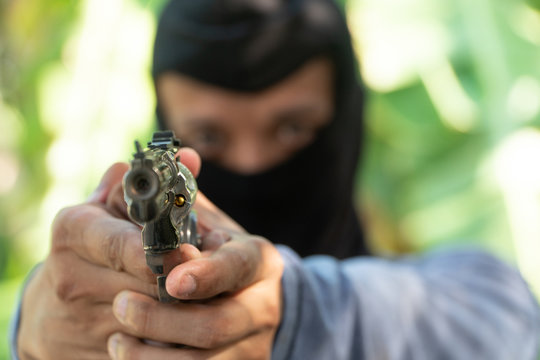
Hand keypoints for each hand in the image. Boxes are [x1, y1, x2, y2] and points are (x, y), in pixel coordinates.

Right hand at [16, 149, 201, 359]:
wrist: (51, 312)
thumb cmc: (91, 246)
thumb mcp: (109, 208)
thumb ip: (151, 184)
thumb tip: (191, 158)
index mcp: (74, 231)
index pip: (125, 244)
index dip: (163, 252)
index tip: (191, 255)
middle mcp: (71, 276)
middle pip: (146, 284)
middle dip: (180, 280)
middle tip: (205, 274)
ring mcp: (82, 320)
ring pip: (152, 319)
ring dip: (181, 308)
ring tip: (197, 294)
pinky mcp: (94, 352)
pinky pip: (147, 346)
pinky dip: (170, 335)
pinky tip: (180, 322)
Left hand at [106, 193, 283, 358]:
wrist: (255, 302)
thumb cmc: (222, 256)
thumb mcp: (213, 225)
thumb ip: (190, 197)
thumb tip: (181, 155)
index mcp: (258, 260)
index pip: (239, 266)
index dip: (207, 274)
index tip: (170, 281)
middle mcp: (263, 304)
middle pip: (218, 324)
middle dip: (164, 320)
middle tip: (120, 307)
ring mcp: (254, 343)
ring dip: (155, 354)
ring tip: (116, 339)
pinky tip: (129, 356)